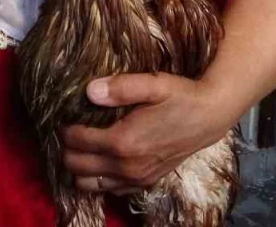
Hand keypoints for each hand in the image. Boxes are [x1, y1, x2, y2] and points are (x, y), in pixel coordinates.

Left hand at [60, 73, 235, 194]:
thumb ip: (120, 87)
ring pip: (88, 184)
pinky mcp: (145, 182)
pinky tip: (101, 160)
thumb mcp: (153, 84)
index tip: (66, 117)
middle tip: (71, 131)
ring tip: (82, 147)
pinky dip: (97, 179)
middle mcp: (126, 165)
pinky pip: (109, 190)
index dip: (65, 129)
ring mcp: (135, 178)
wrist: (210, 117)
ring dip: (79, 167)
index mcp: (123, 141)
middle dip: (67, 149)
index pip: (76, 141)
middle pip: (76, 166)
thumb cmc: (181, 97)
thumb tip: (90, 91)